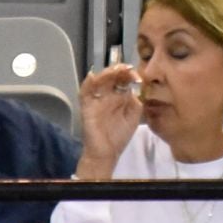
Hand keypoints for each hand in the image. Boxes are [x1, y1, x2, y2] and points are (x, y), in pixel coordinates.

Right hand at [75, 64, 142, 178]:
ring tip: (115, 70)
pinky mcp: (87, 107)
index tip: (138, 76)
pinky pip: (84, 93)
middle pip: (111, 77)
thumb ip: (135, 101)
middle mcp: (107, 95)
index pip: (123, 80)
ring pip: (98, 80)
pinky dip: (87, 84)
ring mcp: (96, 99)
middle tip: (127, 69)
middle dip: (119, 70)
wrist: (107, 153)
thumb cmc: (120, 135)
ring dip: (106, 73)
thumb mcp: (134, 116)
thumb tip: (134, 87)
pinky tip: (93, 77)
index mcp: (119, 96)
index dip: (130, 75)